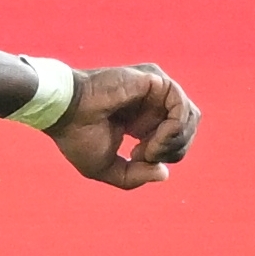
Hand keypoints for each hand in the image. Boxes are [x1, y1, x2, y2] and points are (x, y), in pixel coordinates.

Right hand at [45, 62, 200, 188]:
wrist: (63, 112)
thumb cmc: (77, 137)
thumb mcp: (107, 169)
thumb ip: (134, 176)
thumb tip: (164, 173)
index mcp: (142, 121)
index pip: (175, 140)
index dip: (161, 157)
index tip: (133, 156)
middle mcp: (152, 103)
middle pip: (188, 129)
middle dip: (172, 150)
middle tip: (143, 154)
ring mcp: (155, 90)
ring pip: (190, 117)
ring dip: (175, 140)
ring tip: (150, 147)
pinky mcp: (154, 79)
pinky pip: (181, 105)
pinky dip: (174, 128)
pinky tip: (153, 138)